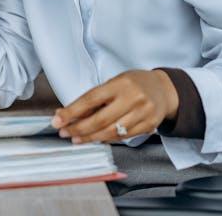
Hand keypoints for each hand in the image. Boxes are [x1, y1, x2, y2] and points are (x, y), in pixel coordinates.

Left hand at [51, 70, 178, 143]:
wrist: (164, 90)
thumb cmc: (134, 83)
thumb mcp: (115, 82)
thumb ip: (96, 97)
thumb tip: (69, 113)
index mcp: (120, 84)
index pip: (91, 99)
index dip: (72, 111)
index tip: (57, 120)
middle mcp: (132, 98)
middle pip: (100, 119)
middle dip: (78, 128)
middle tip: (64, 133)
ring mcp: (142, 114)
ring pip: (111, 132)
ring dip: (90, 137)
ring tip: (76, 139)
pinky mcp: (149, 126)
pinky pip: (123, 137)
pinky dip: (107, 139)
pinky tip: (96, 139)